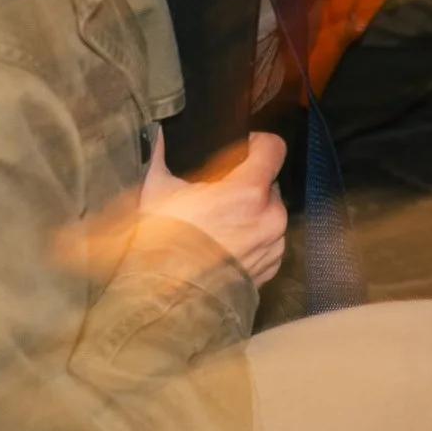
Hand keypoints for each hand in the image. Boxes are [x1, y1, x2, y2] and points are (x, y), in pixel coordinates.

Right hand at [140, 128, 287, 285]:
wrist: (169, 300)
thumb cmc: (163, 244)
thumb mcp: (157, 191)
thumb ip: (161, 153)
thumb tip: (157, 130)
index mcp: (248, 192)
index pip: (274, 147)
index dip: (256, 143)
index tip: (240, 150)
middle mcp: (270, 217)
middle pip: (270, 182)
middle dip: (248, 183)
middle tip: (219, 193)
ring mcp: (273, 245)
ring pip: (271, 213)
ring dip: (253, 213)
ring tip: (220, 224)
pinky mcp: (271, 268)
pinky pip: (269, 241)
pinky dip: (254, 239)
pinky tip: (225, 245)